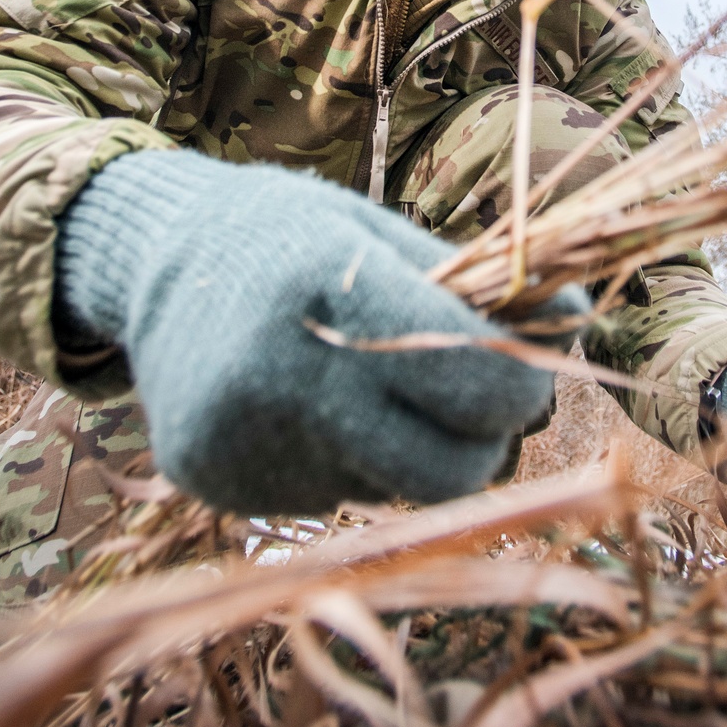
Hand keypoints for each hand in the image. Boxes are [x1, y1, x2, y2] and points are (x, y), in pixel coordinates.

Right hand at [55, 149, 584, 514]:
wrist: (148, 260)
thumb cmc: (284, 234)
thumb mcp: (375, 230)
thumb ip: (472, 287)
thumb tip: (578, 327)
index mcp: (333, 292)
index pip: (479, 384)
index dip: (523, 386)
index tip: (524, 370)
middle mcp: (283, 376)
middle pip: (449, 477)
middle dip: (479, 445)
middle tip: (465, 403)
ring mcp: (242, 441)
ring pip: (386, 489)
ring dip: (398, 447)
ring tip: (353, 380)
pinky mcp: (213, 482)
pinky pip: (322, 495)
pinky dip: (334, 459)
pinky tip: (295, 404)